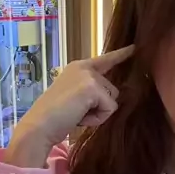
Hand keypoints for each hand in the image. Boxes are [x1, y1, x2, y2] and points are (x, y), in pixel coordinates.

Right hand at [5, 45, 134, 166]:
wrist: (39, 126)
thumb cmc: (54, 118)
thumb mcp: (74, 97)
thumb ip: (90, 92)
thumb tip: (114, 98)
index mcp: (78, 68)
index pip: (105, 60)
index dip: (121, 54)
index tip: (134, 47)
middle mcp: (83, 67)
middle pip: (112, 90)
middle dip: (99, 106)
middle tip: (76, 112)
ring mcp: (88, 76)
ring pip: (112, 100)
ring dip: (98, 113)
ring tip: (76, 114)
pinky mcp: (92, 88)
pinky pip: (110, 109)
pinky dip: (97, 119)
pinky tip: (79, 117)